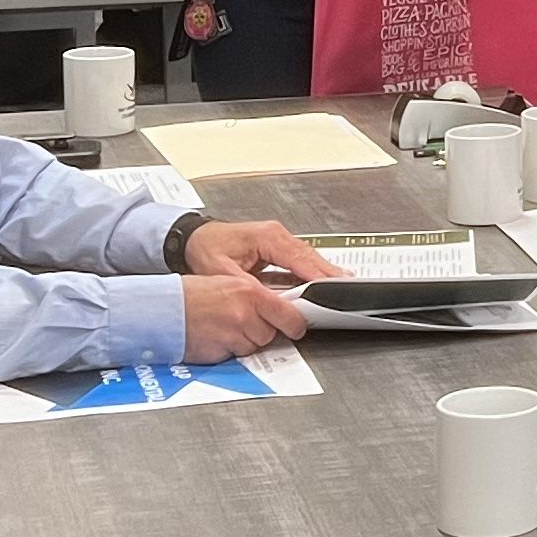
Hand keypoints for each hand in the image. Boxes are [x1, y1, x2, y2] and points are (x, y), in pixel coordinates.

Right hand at [180, 272, 311, 359]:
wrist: (164, 308)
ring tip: (224, 327)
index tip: (297, 326)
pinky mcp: (221, 353)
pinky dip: (229, 350)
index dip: (295, 324)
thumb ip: (255, 297)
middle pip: (271, 334)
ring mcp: (233, 336)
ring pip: (254, 346)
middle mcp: (244, 315)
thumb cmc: (191, 295)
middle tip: (242, 321)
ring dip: (244, 341)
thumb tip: (277, 309)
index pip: (289, 315)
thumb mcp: (229, 283)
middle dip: (260, 331)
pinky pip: (236, 356)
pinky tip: (216, 336)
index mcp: (250, 292)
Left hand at [185, 217, 338, 284]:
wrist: (191, 239)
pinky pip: (297, 260)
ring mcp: (277, 239)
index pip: (299, 258)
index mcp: (266, 236)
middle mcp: (275, 234)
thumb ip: (248, 287)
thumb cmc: (204, 248)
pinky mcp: (274, 247)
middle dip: (327, 272)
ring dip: (321, 271)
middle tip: (345, 285)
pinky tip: (319, 280)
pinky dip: (309, 270)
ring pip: (306, 257)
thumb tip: (268, 302)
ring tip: (339, 283)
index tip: (331, 286)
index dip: (316, 274)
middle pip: (309, 256)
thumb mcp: (221, 271)